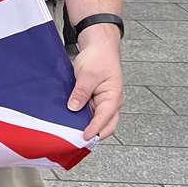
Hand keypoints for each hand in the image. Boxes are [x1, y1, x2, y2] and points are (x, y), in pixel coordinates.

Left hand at [68, 26, 123, 140]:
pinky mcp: (97, 98)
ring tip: (74, 134)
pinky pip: (92, 112)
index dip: (94, 129)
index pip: (104, 119)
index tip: (83, 138)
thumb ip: (81, 92)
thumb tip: (74, 108)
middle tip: (79, 141)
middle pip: (106, 125)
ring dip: (89, 127)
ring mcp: (104, 101)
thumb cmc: (98, 57)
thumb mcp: (87, 74)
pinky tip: (73, 121)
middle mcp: (112, 102)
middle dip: (95, 134)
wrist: (100, 45)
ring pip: (99, 120)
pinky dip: (85, 118)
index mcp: (114, 97)